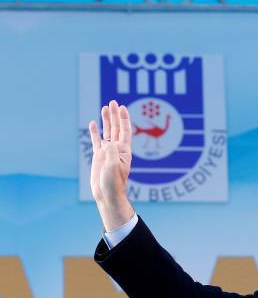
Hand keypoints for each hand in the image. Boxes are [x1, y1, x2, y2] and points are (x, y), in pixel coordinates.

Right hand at [89, 100, 134, 230]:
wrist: (107, 194)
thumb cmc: (114, 183)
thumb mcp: (114, 166)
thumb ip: (111, 152)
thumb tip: (107, 142)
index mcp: (124, 151)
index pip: (125, 131)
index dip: (124, 119)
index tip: (122, 107)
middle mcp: (117, 149)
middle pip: (116, 128)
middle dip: (115, 115)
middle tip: (112, 102)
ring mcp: (107, 152)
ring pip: (107, 132)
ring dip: (106, 120)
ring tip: (104, 107)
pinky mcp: (99, 156)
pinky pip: (96, 141)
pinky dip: (95, 132)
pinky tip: (93, 123)